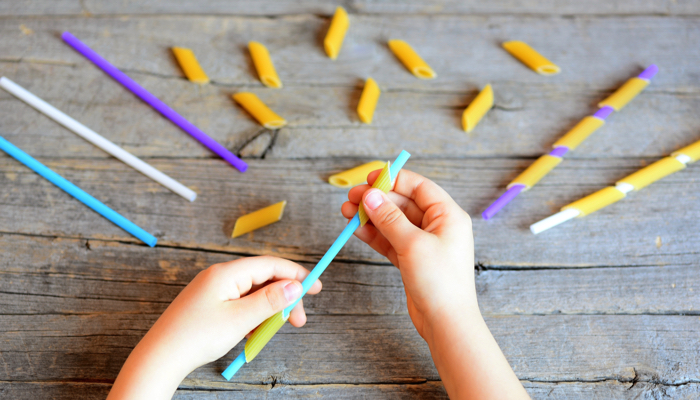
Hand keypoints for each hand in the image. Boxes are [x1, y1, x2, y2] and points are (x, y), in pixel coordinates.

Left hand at [107, 256, 321, 399]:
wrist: (160, 358)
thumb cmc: (196, 337)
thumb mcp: (240, 319)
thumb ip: (270, 301)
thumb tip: (294, 286)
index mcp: (226, 273)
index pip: (270, 264)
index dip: (296, 274)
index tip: (316, 288)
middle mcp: (219, 277)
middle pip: (263, 279)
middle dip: (284, 299)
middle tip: (299, 321)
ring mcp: (213, 291)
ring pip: (252, 294)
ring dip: (268, 310)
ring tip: (271, 331)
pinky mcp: (209, 306)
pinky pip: (240, 304)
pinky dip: (253, 316)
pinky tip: (254, 333)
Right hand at [342, 169, 528, 398]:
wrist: (446, 323)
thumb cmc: (439, 282)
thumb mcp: (413, 244)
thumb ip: (390, 218)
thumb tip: (371, 196)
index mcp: (448, 215)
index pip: (418, 187)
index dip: (393, 180)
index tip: (368, 179)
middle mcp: (438, 226)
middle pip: (403, 203)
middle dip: (376, 200)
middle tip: (351, 198)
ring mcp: (424, 243)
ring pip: (393, 222)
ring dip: (371, 217)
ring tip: (346, 213)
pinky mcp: (413, 260)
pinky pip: (390, 240)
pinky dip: (374, 235)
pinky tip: (356, 230)